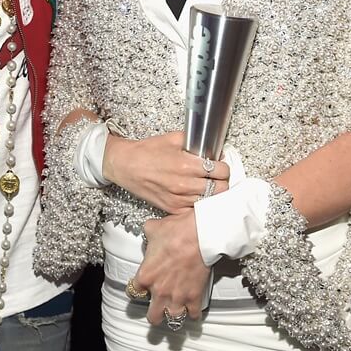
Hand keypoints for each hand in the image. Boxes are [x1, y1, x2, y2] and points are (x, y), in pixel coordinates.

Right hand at [103, 131, 229, 213]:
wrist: (126, 165)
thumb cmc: (147, 151)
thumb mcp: (172, 138)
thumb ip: (194, 142)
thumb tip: (211, 147)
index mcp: (186, 164)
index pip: (221, 171)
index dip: (224, 167)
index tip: (221, 166)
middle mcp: (184, 184)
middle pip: (220, 189)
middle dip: (222, 182)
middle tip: (217, 177)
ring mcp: (179, 199)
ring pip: (210, 202)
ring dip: (212, 195)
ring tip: (208, 187)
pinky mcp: (172, 209)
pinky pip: (194, 212)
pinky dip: (199, 205)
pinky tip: (196, 197)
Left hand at [134, 212, 211, 323]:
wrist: (199, 236)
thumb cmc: (177, 232)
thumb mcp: (153, 228)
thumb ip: (148, 233)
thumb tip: (149, 229)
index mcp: (146, 275)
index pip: (133, 292)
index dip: (136, 290)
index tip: (140, 289)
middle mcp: (159, 290)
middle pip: (152, 316)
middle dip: (154, 314)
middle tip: (156, 310)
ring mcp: (177, 296)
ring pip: (172, 320)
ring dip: (173, 316)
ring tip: (174, 312)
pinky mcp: (194, 297)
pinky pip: (193, 315)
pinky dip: (193, 313)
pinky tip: (192, 310)